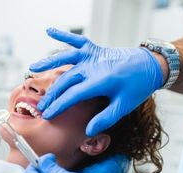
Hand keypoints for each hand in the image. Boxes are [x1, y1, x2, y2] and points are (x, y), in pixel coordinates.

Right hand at [30, 28, 162, 135]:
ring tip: (32, 68)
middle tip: (40, 106)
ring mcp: (93, 56)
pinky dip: (64, 35)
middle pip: (65, 80)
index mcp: (100, 81)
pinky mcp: (94, 49)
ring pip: (66, 58)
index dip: (58, 105)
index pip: (73, 95)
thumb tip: (88, 131)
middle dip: (51, 94)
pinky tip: (50, 31)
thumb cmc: (138, 86)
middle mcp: (93, 66)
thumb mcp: (124, 105)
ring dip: (49, 62)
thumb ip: (106, 118)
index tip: (47, 114)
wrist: (150, 65)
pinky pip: (77, 41)